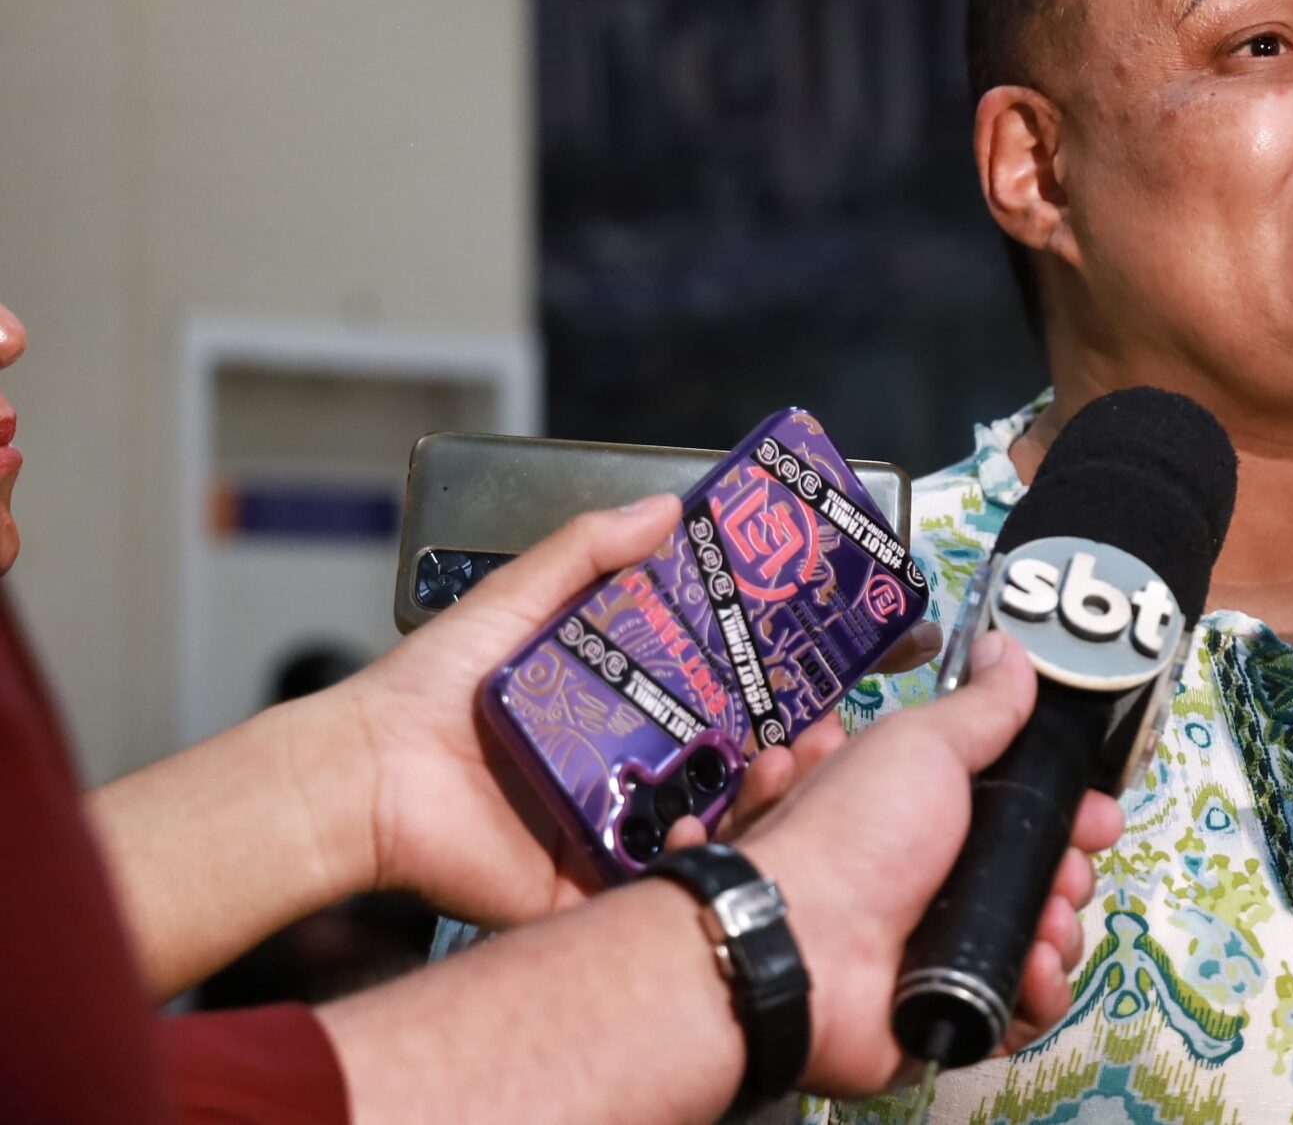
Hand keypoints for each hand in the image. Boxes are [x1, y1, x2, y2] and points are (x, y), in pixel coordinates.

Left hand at [325, 496, 941, 924]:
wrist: (368, 773)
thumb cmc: (434, 686)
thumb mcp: (517, 597)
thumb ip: (588, 550)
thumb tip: (667, 507)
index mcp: (625, 706)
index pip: (722, 697)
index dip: (775, 688)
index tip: (821, 673)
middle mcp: (631, 766)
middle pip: (736, 762)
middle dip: (794, 748)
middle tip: (828, 729)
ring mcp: (617, 828)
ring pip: (717, 821)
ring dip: (767, 797)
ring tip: (789, 764)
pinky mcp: (590, 882)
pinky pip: (659, 881)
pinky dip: (699, 860)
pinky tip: (717, 828)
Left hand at [740, 630, 1125, 1096]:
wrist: (801, 942)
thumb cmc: (859, 831)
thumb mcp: (922, 747)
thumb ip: (980, 708)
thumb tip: (1007, 647)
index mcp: (936, 819)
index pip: (1024, 816)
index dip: (1068, 814)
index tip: (1099, 815)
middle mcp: (941, 884)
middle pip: (1039, 880)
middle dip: (1068, 874)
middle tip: (1068, 875)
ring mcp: (946, 954)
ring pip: (1037, 943)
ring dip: (1058, 931)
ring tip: (1047, 926)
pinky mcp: (952, 1018)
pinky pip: (1020, 1013)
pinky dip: (1039, 994)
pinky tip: (1032, 970)